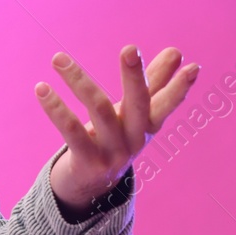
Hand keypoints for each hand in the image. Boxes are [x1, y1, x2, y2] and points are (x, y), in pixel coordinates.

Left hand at [35, 45, 198, 209]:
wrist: (89, 185)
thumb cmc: (115, 138)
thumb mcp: (134, 113)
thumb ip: (155, 82)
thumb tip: (177, 52)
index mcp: (148, 125)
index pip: (167, 103)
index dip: (179, 88)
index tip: (193, 67)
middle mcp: (135, 139)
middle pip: (138, 104)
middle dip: (135, 76)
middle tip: (130, 48)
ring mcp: (113, 153)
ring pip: (99, 111)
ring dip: (79, 81)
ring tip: (58, 58)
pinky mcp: (87, 163)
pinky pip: (71, 131)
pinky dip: (55, 108)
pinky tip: (41, 88)